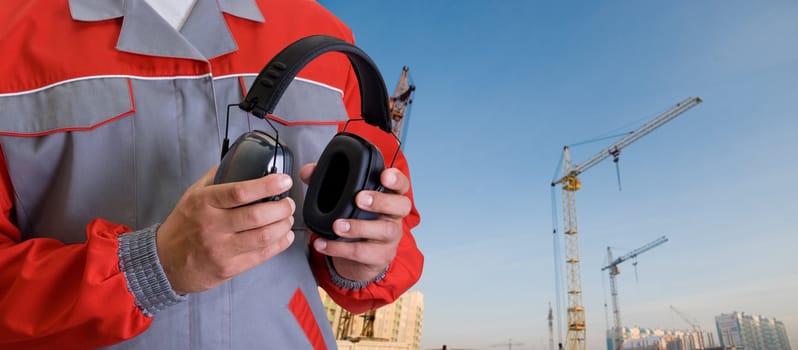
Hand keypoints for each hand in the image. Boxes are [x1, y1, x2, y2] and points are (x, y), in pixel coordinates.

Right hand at [156, 166, 295, 294]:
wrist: (164, 263)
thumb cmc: (183, 226)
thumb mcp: (192, 195)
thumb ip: (216, 178)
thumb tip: (240, 160)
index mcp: (204, 203)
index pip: (240, 192)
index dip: (267, 185)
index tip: (284, 181)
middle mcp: (212, 226)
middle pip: (257, 216)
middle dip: (282, 208)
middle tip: (289, 203)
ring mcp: (221, 249)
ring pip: (263, 236)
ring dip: (283, 226)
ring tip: (288, 218)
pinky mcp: (229, 268)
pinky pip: (262, 255)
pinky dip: (279, 244)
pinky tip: (285, 236)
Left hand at [301, 164, 410, 281]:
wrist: (361, 257)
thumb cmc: (356, 220)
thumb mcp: (344, 199)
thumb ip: (326, 181)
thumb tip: (308, 172)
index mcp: (388, 197)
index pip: (401, 185)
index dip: (396, 179)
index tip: (384, 176)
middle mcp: (394, 216)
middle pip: (401, 205)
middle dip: (380, 201)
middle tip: (359, 199)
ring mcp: (390, 237)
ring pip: (383, 230)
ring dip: (358, 227)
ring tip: (337, 225)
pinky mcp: (380, 256)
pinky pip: (362, 252)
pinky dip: (338, 248)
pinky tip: (322, 243)